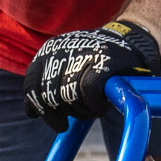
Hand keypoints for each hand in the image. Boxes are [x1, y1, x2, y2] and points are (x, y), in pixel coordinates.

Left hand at [23, 21, 160, 132]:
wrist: (131, 43)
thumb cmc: (96, 64)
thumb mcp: (65, 71)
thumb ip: (45, 89)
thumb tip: (30, 112)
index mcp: (48, 52)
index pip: (31, 85)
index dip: (40, 107)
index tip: (55, 118)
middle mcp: (61, 50)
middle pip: (50, 96)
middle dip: (64, 112)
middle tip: (79, 112)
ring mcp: (82, 53)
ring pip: (69, 96)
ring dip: (83, 110)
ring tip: (93, 106)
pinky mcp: (103, 61)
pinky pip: (89, 93)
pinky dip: (95, 105)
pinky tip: (102, 103)